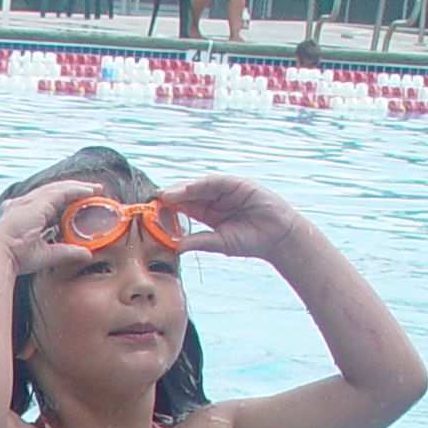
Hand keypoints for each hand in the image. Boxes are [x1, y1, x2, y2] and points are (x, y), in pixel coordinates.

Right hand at [0, 179, 100, 272]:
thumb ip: (66, 251)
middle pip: (55, 191)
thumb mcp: (46, 254)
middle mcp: (25, 203)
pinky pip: (63, 190)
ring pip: (60, 187)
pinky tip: (90, 191)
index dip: (65, 199)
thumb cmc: (16, 257)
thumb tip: (86, 254)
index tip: (80, 202)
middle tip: (93, 191)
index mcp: (23, 214)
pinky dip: (77, 189)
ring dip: (80, 187)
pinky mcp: (38, 201)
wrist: (1, 255)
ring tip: (96, 189)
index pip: (48, 202)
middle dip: (75, 189)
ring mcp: (31, 200)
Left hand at [162, 174, 306, 260]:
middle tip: (153, 200)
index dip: (167, 209)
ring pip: (199, 186)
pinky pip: (217, 181)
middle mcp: (214, 199)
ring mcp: (226, 190)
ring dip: (181, 189)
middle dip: (170, 196)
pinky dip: (202, 183)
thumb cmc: (249, 241)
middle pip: (187, 194)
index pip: (183, 208)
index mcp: (206, 213)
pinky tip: (188, 188)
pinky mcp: (238, 184)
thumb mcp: (219, 243)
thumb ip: (199, 241)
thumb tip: (175, 246)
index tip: (150, 213)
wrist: (276, 237)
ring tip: (166, 195)